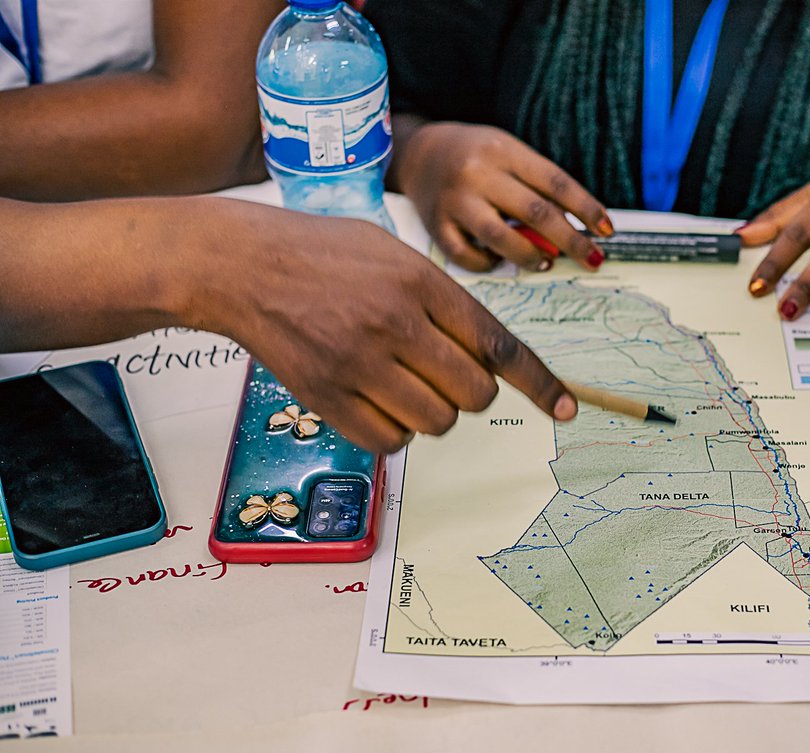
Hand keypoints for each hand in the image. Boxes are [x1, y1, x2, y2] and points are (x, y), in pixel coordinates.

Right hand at [187, 200, 577, 451]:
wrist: (240, 264)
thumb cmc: (321, 254)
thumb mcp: (392, 252)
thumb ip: (442, 298)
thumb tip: (486, 353)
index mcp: (421, 282)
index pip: (498, 345)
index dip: (540, 382)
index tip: (566, 408)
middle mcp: (396, 323)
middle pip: (474, 394)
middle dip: (470, 394)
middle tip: (443, 375)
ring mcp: (359, 363)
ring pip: (437, 422)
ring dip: (432, 412)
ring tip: (401, 382)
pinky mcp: (326, 397)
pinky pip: (391, 442)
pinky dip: (393, 431)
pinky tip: (374, 400)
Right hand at [394, 120, 611, 271]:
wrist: (418, 153)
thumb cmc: (477, 157)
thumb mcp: (509, 156)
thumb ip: (537, 189)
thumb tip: (573, 233)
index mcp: (503, 150)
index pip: (556, 182)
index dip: (586, 209)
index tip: (607, 231)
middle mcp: (478, 173)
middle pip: (536, 213)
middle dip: (571, 241)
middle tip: (593, 259)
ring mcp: (454, 201)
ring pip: (502, 238)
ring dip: (532, 257)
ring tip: (546, 262)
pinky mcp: (435, 226)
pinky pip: (468, 257)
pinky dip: (489, 264)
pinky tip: (500, 261)